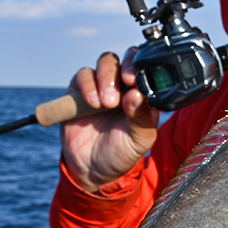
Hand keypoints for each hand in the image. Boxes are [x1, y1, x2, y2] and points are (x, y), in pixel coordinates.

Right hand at [61, 49, 160, 191]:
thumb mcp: (139, 140)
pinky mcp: (80, 90)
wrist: (92, 169)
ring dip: (106, 78)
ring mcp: (102, 85)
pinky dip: (88, 85)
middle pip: (127, 58)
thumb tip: (138, 94)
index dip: (144, 68)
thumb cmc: (122, 152)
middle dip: (126, 67)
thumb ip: (142, 118)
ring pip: (106, 62)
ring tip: (106, 103)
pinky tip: (93, 103)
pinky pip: (83, 75)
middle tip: (126, 82)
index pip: (147, 69)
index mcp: (144, 94)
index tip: (138, 79)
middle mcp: (124, 86)